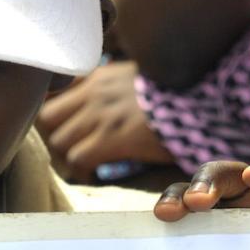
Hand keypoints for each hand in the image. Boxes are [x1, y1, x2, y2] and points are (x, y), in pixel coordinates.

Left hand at [36, 60, 175, 180]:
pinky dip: (83, 170)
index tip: (69, 129)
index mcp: (101, 75)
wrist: (201, 98)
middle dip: (58, 137)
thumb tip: (117, 101)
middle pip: (48, 117)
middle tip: (75, 151)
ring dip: (70, 157)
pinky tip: (97, 174)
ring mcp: (101, 114)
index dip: (58, 115)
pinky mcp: (112, 137)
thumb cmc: (179, 93)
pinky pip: (78, 159)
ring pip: (59, 141)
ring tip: (86, 165)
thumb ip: (120, 86)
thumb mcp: (143, 76)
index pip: (55, 90)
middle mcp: (95, 91)